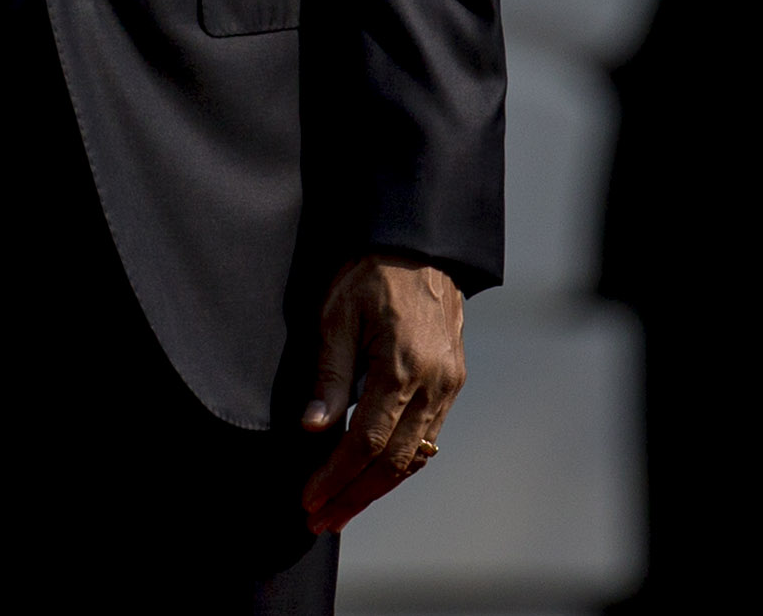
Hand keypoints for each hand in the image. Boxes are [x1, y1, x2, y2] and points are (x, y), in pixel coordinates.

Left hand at [298, 253, 464, 534]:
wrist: (420, 242)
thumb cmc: (370, 270)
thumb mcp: (336, 313)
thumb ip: (328, 373)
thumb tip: (313, 427)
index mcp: (402, 365)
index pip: (366, 442)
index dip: (335, 476)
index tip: (309, 499)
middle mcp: (434, 382)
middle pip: (393, 462)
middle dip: (354, 496)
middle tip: (321, 520)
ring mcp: (449, 384)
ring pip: (414, 456)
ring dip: (377, 488)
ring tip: (342, 509)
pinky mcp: (453, 382)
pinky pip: (427, 436)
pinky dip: (399, 463)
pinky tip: (373, 477)